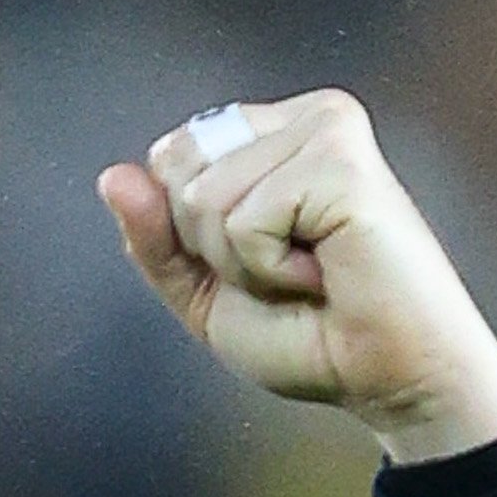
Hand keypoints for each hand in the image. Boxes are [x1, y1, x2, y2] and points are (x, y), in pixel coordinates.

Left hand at [97, 92, 496, 462]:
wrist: (384, 377)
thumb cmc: (312, 336)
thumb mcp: (207, 292)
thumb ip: (156, 239)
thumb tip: (113, 176)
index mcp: (272, 136)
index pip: (170, 159)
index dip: (189, 236)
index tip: (257, 265)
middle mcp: (301, 119)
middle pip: (178, 170)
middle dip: (212, 248)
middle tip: (285, 273)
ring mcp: (324, 130)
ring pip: (204, 198)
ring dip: (244, 264)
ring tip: (307, 274)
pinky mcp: (339, 159)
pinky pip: (245, 220)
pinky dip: (269, 268)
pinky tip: (323, 271)